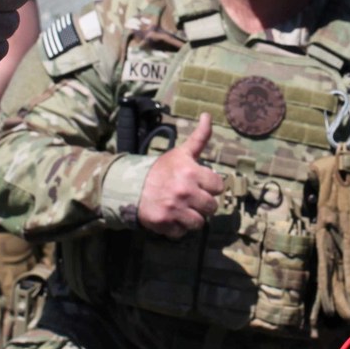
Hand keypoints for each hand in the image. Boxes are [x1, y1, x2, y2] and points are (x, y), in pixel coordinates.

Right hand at [136, 113, 223, 237]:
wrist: (130, 186)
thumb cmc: (161, 170)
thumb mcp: (181, 153)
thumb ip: (199, 137)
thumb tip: (208, 115)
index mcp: (191, 172)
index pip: (218, 186)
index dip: (210, 186)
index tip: (200, 184)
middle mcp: (185, 191)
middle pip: (212, 207)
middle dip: (203, 203)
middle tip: (191, 198)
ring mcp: (175, 209)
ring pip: (199, 223)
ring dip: (193, 218)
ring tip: (183, 209)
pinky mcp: (165, 224)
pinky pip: (182, 233)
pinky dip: (178, 228)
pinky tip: (171, 217)